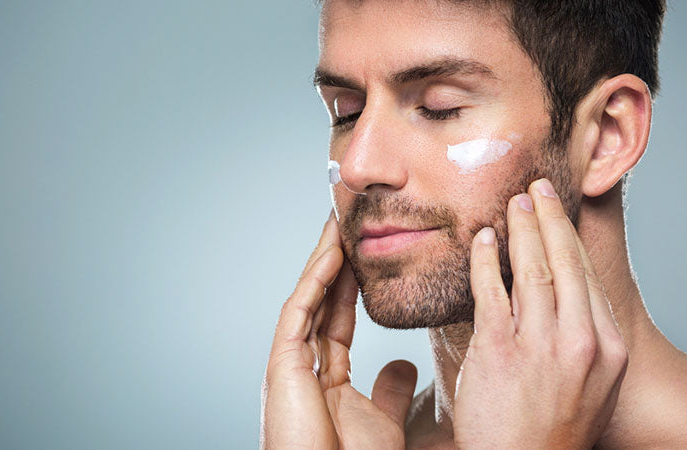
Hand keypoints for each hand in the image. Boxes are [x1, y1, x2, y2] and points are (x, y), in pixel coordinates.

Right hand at [260, 212, 418, 448]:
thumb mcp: (382, 418)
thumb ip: (390, 388)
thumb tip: (404, 362)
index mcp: (322, 375)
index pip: (337, 317)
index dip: (349, 285)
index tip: (362, 254)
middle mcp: (301, 363)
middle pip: (319, 300)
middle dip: (332, 262)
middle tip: (345, 224)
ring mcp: (289, 361)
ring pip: (307, 299)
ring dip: (322, 261)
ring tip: (337, 225)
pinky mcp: (282, 362)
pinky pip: (300, 312)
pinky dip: (316, 282)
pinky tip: (332, 255)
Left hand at [453, 179, 627, 448]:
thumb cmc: (552, 428)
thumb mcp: (589, 383)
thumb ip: (581, 337)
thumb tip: (561, 293)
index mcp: (607, 347)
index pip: (587, 276)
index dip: (569, 238)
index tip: (557, 212)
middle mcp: (580, 341)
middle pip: (565, 263)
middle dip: (549, 218)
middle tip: (536, 187)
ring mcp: (541, 345)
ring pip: (533, 269)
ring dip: (521, 229)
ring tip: (512, 202)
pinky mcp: (500, 350)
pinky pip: (491, 290)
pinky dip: (484, 259)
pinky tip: (480, 239)